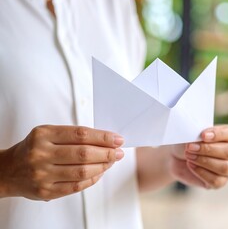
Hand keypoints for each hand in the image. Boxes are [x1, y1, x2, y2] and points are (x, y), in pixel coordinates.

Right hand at [0, 125, 123, 199]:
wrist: (8, 171)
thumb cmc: (33, 149)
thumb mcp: (47, 134)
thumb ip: (72, 136)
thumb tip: (104, 140)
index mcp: (43, 135)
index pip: (80, 134)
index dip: (102, 137)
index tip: (116, 139)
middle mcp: (41, 154)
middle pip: (83, 153)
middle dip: (107, 152)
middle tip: (118, 152)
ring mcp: (43, 175)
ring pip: (82, 172)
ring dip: (103, 166)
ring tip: (111, 161)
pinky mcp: (46, 192)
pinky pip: (76, 186)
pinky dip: (92, 179)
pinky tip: (100, 172)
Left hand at [170, 125, 227, 188]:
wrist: (179, 158)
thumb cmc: (189, 142)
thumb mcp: (191, 134)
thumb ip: (197, 133)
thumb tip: (196, 139)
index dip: (217, 134)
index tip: (202, 135)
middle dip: (207, 149)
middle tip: (190, 147)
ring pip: (224, 167)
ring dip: (204, 161)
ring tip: (189, 156)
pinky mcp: (221, 181)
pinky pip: (216, 180)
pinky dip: (201, 172)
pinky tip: (190, 165)